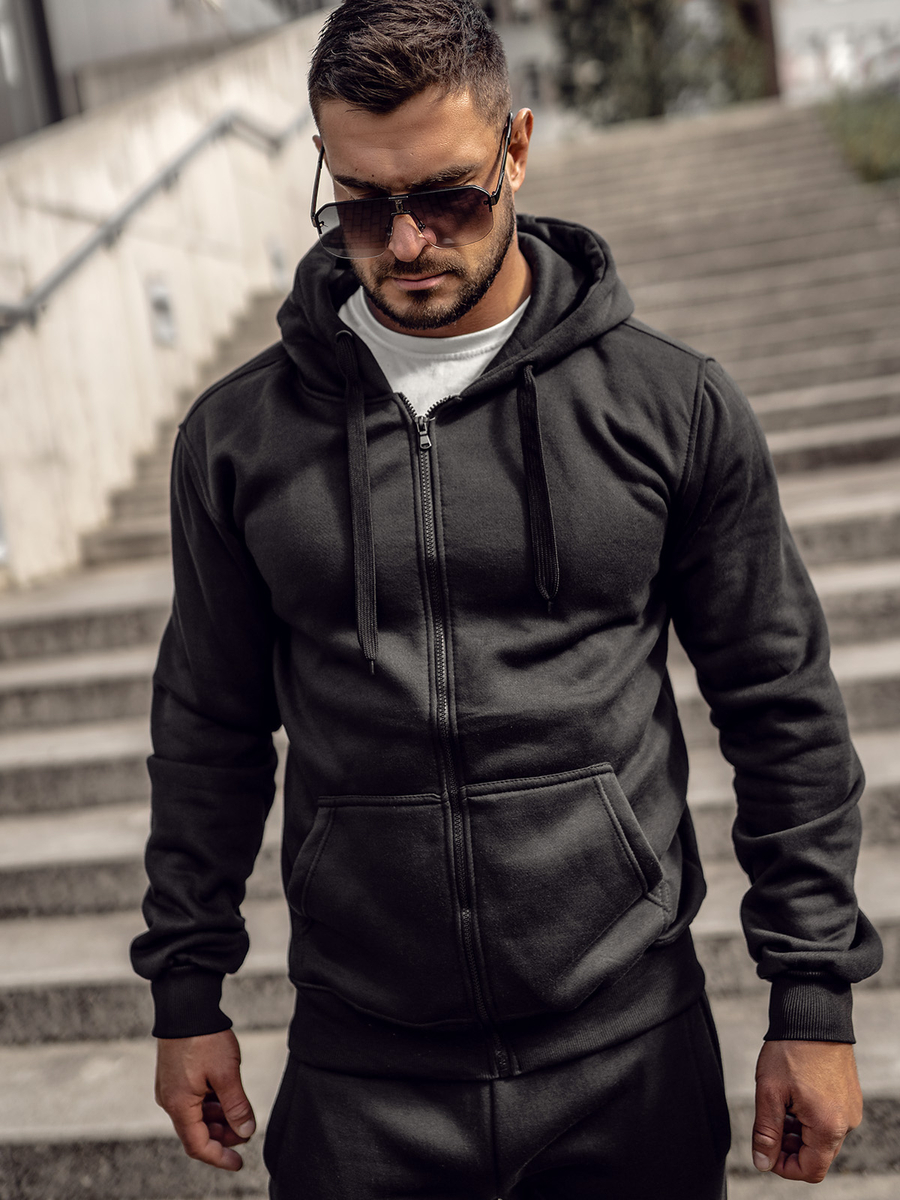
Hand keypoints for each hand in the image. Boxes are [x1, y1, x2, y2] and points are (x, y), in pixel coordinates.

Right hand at [155, 1029, 255, 1170]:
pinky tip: (227, 1097)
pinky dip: (210, 1104)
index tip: (239, 1163)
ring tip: (240, 1114)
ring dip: (218, 1119)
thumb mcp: (227, 1073)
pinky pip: (192, 1100)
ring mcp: (170, 1088)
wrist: (185, 1005)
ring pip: (195, 1115)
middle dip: (222, 1136)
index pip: (198, 1145)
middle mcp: (170, 1100)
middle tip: (246, 1130)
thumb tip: (246, 1132)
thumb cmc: (204, 1037)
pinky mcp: (174, 1076)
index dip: (220, 1157)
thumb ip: (236, 1105)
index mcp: (179, 1105)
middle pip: (197, 1131)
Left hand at [752, 1040, 861, 1181]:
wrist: (813, 1015)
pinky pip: (829, 1119)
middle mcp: (846, 1122)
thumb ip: (766, 1132)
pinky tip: (792, 1098)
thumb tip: (762, 1162)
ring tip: (778, 1106)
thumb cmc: (790, 1050)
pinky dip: (809, 1118)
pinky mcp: (849, 1097)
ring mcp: (850, 1109)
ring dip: (798, 1132)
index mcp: (829, 1126)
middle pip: (816, 1154)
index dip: (784, 1167)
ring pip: (821, 1137)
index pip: (810, 1170)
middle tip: (768, 1124)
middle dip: (789, 1146)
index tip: (766, 1151)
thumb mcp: (769, 1091)